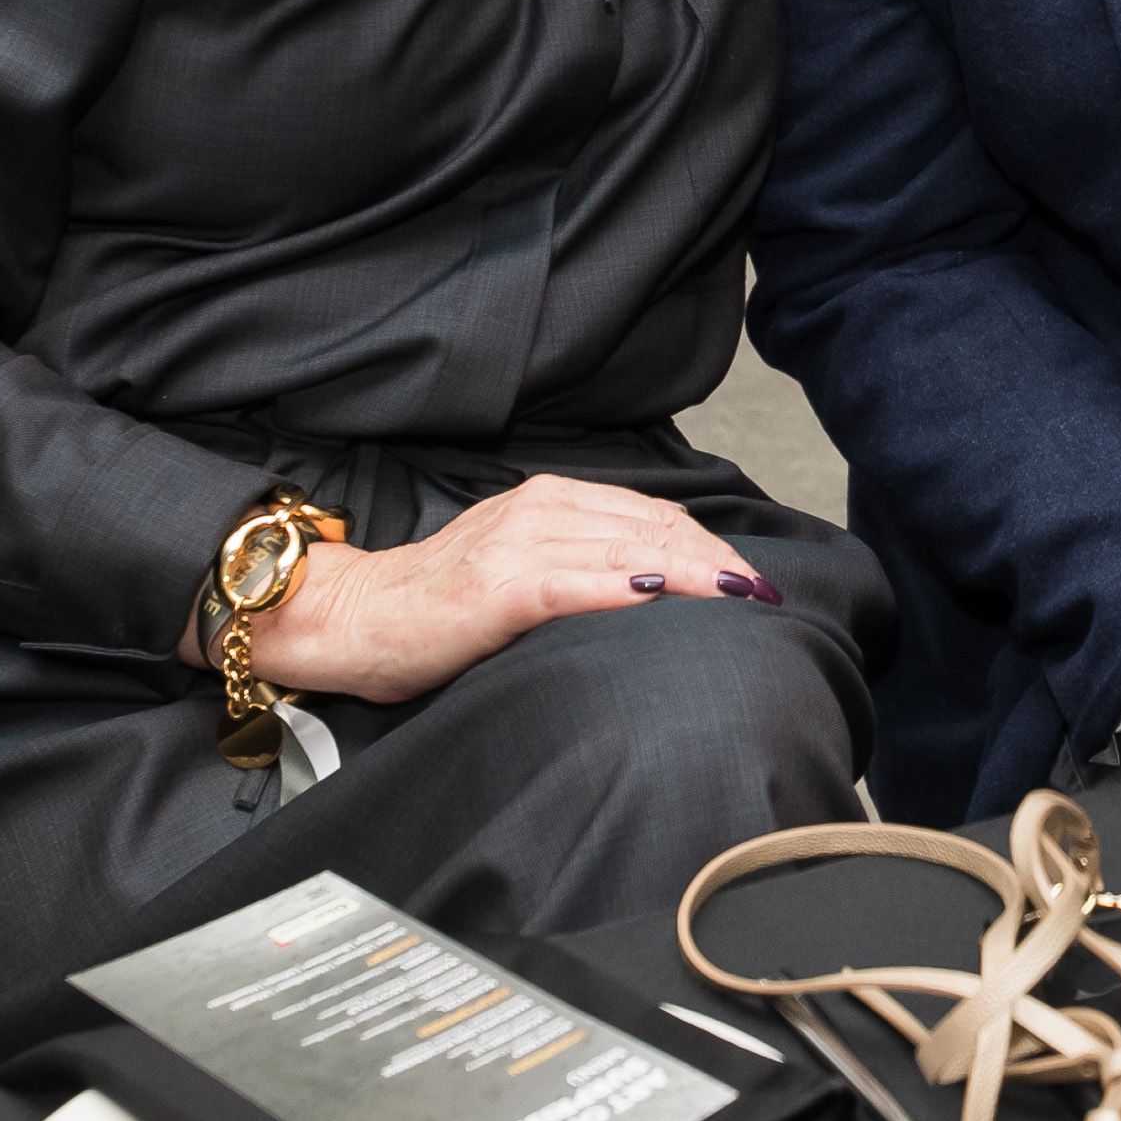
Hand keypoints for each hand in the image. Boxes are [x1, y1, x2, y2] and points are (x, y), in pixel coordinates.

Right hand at [223, 475, 779, 706]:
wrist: (356, 620)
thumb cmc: (438, 607)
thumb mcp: (522, 570)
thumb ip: (581, 564)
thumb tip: (661, 589)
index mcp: (548, 501)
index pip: (652, 516)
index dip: (709, 546)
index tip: (753, 580)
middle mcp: (539, 510)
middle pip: (653, 528)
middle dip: (716, 561)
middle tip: (764, 595)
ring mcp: (518, 544)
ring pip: (628, 548)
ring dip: (692, 574)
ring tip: (740, 599)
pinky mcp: (498, 586)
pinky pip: (576, 581)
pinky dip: (625, 587)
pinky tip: (663, 598)